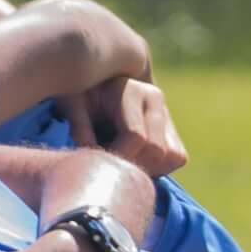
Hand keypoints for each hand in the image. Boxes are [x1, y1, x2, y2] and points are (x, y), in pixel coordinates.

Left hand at [54, 75, 184, 177]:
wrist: (95, 84)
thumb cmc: (79, 95)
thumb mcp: (72, 105)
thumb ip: (80, 128)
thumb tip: (91, 159)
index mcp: (130, 91)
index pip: (136, 137)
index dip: (119, 156)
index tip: (99, 163)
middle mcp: (154, 99)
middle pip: (157, 150)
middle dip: (132, 164)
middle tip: (109, 165)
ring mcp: (166, 112)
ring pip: (173, 156)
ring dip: (148, 168)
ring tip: (121, 161)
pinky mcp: (172, 126)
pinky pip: (178, 157)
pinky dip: (160, 167)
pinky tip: (134, 160)